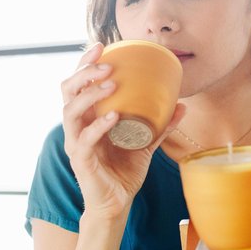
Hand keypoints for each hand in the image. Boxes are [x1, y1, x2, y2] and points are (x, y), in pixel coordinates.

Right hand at [60, 43, 185, 221]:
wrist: (117, 203)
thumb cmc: (125, 170)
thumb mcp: (146, 143)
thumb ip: (161, 125)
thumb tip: (183, 105)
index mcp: (88, 116)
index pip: (79, 83)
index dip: (85, 62)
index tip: (101, 45)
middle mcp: (77, 126)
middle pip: (68, 90)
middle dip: (84, 72)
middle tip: (107, 63)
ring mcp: (76, 143)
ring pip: (70, 111)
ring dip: (89, 94)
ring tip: (110, 83)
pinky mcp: (81, 160)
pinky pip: (85, 139)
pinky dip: (99, 125)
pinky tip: (114, 116)